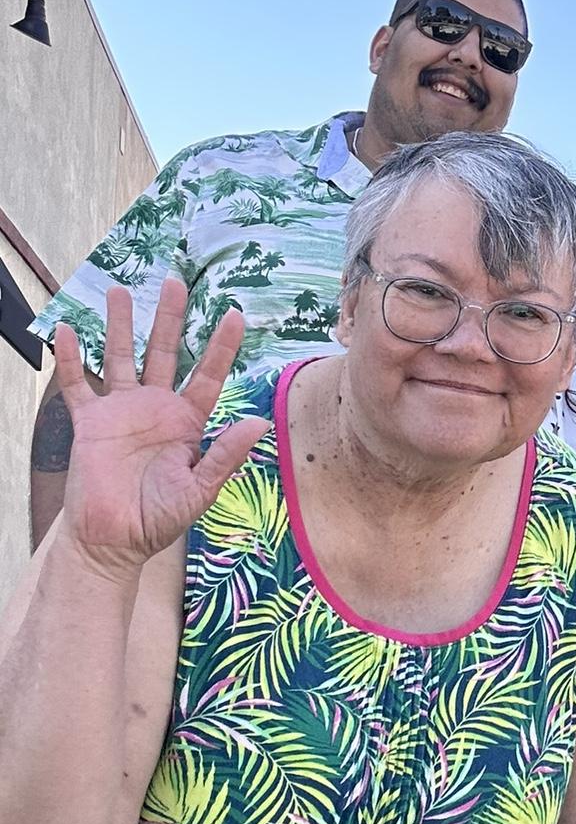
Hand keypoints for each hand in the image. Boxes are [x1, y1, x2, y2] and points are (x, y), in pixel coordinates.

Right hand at [55, 280, 268, 577]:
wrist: (114, 540)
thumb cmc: (160, 518)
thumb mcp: (200, 489)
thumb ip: (225, 455)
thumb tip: (258, 423)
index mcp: (188, 421)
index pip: (207, 375)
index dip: (221, 346)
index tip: (235, 314)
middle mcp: (156, 408)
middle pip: (164, 353)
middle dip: (170, 319)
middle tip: (175, 282)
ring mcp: (121, 412)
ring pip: (120, 358)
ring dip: (121, 325)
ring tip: (121, 290)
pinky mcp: (89, 423)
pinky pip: (78, 385)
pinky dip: (71, 360)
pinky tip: (68, 330)